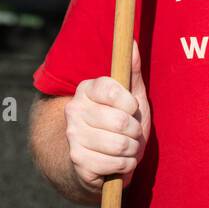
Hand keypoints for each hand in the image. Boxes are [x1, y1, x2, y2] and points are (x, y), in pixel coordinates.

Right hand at [65, 41, 150, 195]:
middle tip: (132, 133)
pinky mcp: (77, 160)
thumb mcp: (131, 97)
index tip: (131, 109)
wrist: (99, 161)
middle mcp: (74, 110)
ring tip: (127, 148)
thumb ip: (132, 70)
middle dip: (135, 131)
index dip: (130, 104)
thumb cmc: (120, 124)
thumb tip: (131, 42)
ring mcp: (73, 136)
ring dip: (132, 150)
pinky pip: (115, 164)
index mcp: (86, 89)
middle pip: (120, 121)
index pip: (113, 91)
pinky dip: (125, 166)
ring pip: (119, 144)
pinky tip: (118, 162)